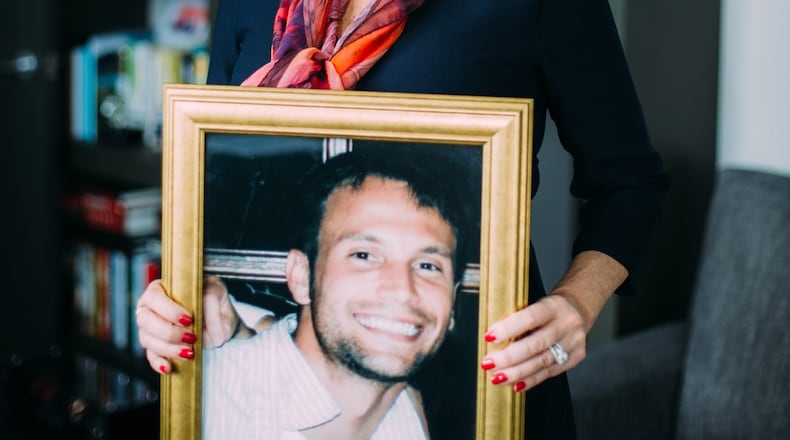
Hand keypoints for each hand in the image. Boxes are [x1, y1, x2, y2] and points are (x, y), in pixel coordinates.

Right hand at [135, 277, 240, 373]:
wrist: (221, 320)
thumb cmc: (214, 300)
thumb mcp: (217, 293)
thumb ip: (212, 305)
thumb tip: (209, 332)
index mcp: (162, 289)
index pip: (153, 297)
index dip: (168, 310)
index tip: (189, 319)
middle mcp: (151, 308)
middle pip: (145, 320)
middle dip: (169, 332)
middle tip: (191, 337)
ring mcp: (151, 328)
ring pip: (146, 339)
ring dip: (167, 348)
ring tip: (189, 352)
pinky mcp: (156, 346)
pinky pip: (151, 356)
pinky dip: (159, 363)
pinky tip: (169, 367)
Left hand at [480, 250, 626, 391]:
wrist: (577, 308)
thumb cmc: (547, 308)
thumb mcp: (534, 302)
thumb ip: (518, 317)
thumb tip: (491, 338)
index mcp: (553, 306)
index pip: (529, 318)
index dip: (508, 329)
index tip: (489, 337)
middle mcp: (566, 324)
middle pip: (535, 344)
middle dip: (509, 357)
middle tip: (488, 363)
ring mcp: (573, 342)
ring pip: (542, 362)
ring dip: (517, 372)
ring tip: (498, 377)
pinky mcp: (576, 357)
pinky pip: (550, 372)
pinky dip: (531, 379)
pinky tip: (516, 384)